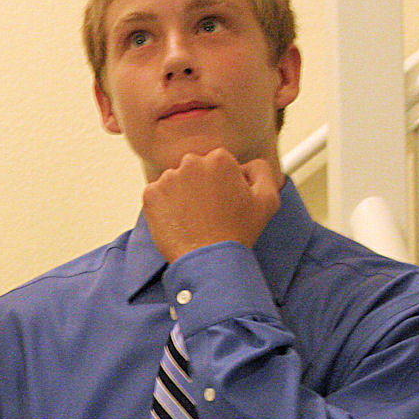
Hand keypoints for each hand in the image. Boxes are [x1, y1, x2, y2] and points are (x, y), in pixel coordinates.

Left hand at [143, 148, 281, 260]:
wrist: (209, 260)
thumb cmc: (239, 232)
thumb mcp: (268, 199)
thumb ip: (261, 170)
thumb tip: (246, 164)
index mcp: (219, 159)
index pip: (218, 163)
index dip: (223, 183)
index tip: (224, 201)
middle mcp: (191, 162)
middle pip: (195, 169)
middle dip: (200, 185)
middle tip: (209, 212)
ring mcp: (168, 178)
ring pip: (175, 182)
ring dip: (181, 195)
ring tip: (194, 219)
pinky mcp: (151, 195)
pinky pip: (157, 195)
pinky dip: (164, 206)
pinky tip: (179, 222)